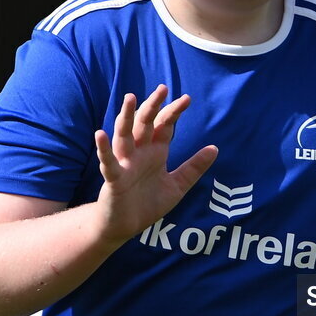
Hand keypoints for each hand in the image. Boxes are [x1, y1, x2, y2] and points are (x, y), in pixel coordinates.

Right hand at [94, 84, 217, 243]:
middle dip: (153, 106)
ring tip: (130, 98)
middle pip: (145, 124)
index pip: (164, 126)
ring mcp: (125, 164)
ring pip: (124, 135)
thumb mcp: (178, 186)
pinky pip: (108, 162)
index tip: (186, 99)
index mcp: (155, 152)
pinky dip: (104, 148)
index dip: (173, 112)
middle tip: (162, 88)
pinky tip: (100, 134)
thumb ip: (194, 168)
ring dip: (126, 117)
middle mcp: (139, 153)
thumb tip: (215, 148)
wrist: (126, 226)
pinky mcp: (113, 179)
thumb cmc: (148, 204)